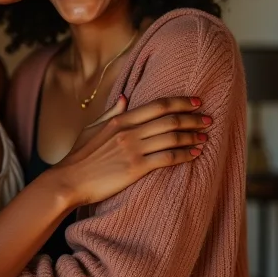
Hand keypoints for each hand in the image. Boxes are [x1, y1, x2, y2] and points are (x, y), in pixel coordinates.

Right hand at [49, 96, 209, 207]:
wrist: (68, 180)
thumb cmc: (78, 156)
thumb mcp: (92, 128)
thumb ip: (111, 112)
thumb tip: (124, 96)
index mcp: (119, 119)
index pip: (157, 105)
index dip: (180, 102)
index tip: (196, 102)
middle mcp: (129, 131)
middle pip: (169, 119)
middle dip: (193, 118)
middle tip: (208, 119)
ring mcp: (133, 150)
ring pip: (172, 137)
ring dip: (192, 136)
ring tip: (205, 137)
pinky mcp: (136, 169)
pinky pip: (167, 158)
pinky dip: (184, 155)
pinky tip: (195, 154)